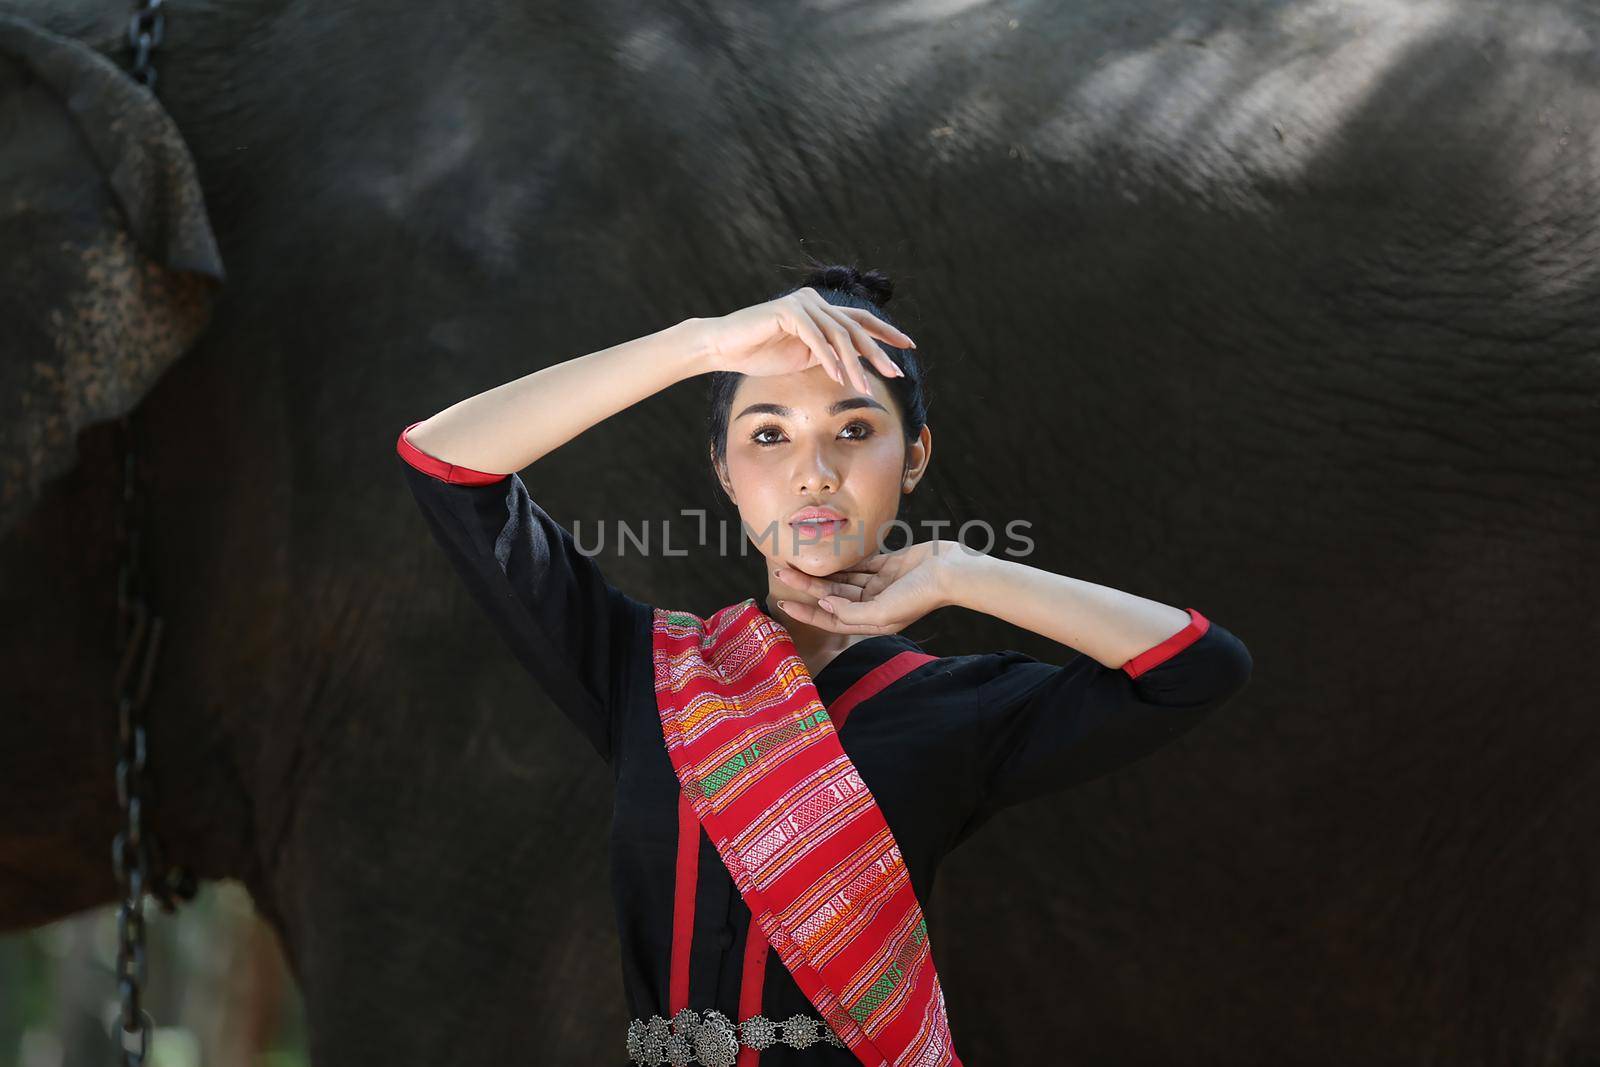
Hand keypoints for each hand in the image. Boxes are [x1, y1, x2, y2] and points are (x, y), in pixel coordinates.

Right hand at [696, 288, 914, 393]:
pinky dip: (828, 358)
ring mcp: (802, 304)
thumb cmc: (759, 354)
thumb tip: (856, 366)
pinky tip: (838, 376)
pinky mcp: (788, 311)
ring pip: (838, 335)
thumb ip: (829, 355)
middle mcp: (815, 302)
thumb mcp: (804, 357)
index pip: (860, 321)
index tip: (908, 347)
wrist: (724, 347)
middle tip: (894, 372)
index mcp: (821, 311)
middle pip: (855, 328)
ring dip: (853, 363)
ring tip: (861, 386)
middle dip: (877, 352)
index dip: (886, 333)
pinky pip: (816, 338)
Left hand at [773, 540, 984, 634]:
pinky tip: (825, 553)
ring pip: (843, 579)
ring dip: (822, 571)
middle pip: (832, 596)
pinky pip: (860, 563)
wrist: (952, 571)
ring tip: (797, 561)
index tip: (783, 603)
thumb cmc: (921, 595)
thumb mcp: (883, 612)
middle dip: (807, 586)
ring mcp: (880, 585)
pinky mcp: (888, 566)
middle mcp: (873, 605)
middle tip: (782, 572)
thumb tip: (825, 603)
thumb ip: (851, 612)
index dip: (806, 613)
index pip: (831, 619)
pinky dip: (843, 559)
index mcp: (871, 622)